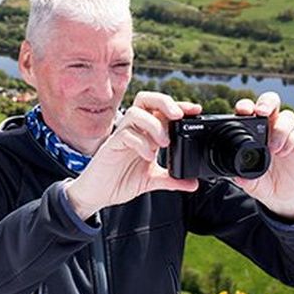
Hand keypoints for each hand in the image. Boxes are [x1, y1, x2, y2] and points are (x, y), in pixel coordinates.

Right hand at [64, 92, 200, 219]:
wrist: (98, 194)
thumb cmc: (119, 181)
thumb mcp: (151, 180)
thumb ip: (171, 179)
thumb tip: (193, 183)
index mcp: (145, 133)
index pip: (161, 110)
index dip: (178, 106)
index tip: (195, 110)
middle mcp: (134, 130)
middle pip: (146, 99)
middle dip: (164, 102)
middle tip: (178, 116)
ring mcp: (121, 136)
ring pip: (135, 112)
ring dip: (153, 124)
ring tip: (163, 143)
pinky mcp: (111, 145)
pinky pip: (125, 134)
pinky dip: (140, 142)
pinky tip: (148, 156)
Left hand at [233, 92, 293, 219]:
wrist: (280, 193)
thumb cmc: (260, 180)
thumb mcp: (248, 180)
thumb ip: (242, 177)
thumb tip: (237, 177)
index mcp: (250, 129)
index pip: (248, 110)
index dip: (245, 106)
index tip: (243, 110)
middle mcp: (268, 126)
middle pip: (270, 102)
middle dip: (266, 103)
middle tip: (262, 112)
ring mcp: (284, 132)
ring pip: (287, 116)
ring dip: (280, 128)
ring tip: (273, 148)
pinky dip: (290, 140)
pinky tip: (282, 153)